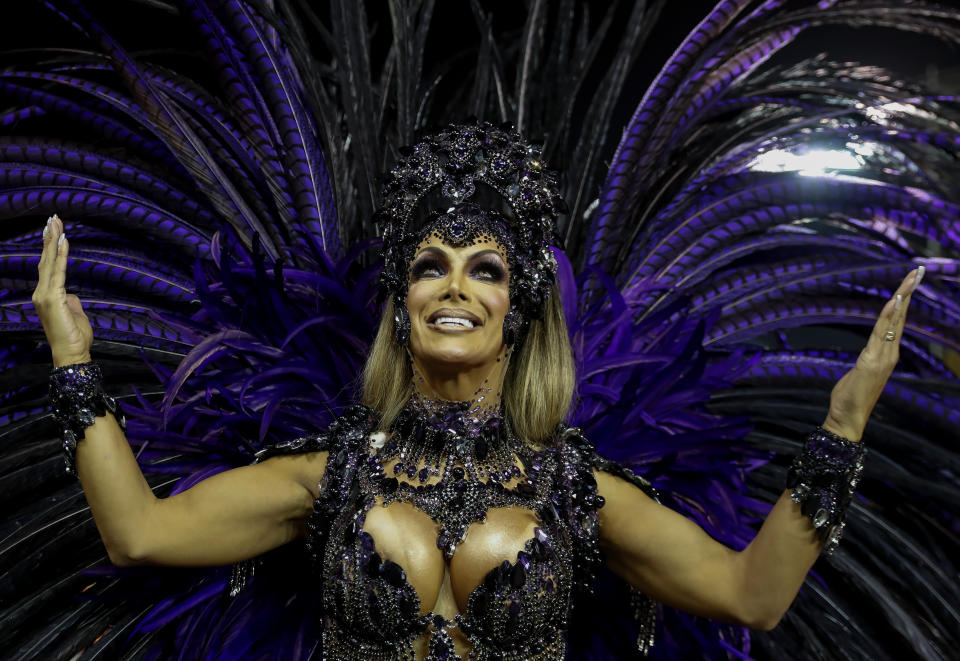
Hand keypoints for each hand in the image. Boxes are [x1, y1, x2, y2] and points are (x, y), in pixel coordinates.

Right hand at [31, 214, 93, 366]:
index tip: (53, 230)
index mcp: (46, 295)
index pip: (48, 266)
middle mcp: (41, 293)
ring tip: (56, 223)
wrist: (71, 353)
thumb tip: (71, 293)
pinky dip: (61, 255)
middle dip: (49, 237)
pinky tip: (64, 241)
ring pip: (50, 262)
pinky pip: (59, 272)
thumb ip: (71, 300)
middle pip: (46, 260)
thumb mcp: (75, 313)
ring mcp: (45, 295)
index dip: (50, 248)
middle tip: (53, 218)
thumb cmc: (74, 337)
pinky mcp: (53, 298)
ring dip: (53, 241)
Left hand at [822, 266, 924, 441]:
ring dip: (902, 298)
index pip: (898, 321)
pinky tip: (895, 301)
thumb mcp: (860, 370)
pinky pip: (881, 333)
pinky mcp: (872, 361)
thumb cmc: (851, 397)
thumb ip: (868, 358)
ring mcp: (883, 357)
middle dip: (909, 292)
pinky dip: (889, 316)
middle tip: (917, 270)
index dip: (905, 300)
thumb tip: (870, 351)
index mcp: (887, 353)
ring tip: (909, 279)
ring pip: (894, 322)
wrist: (848, 418)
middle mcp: (889, 353)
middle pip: (901, 316)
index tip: (910, 280)